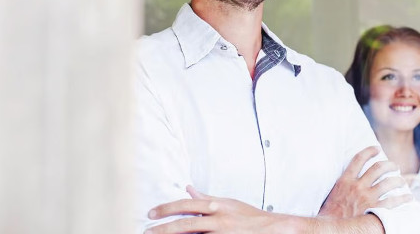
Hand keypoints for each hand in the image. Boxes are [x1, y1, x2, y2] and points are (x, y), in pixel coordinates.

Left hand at [145, 185, 295, 233]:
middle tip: (147, 231)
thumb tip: (189, 189)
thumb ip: (206, 198)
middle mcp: (218, 219)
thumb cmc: (249, 216)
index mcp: (217, 206)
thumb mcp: (228, 203)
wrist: (272, 229)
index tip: (152, 213)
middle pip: (185, 223)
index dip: (167, 208)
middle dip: (164, 228)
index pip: (186, 205)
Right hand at [319, 146, 412, 217]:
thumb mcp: (334, 193)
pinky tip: (409, 197)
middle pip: (377, 168)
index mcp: (345, 180)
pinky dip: (403, 198)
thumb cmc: (331, 213)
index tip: (377, 148)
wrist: (332, 228)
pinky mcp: (374, 210)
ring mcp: (366, 198)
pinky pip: (393, 201)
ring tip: (402, 181)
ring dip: (398, 180)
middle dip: (389, 164)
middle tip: (394, 166)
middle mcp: (357, 186)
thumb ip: (344, 183)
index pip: (358, 159)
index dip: (369, 151)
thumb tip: (352, 176)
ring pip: (387, 182)